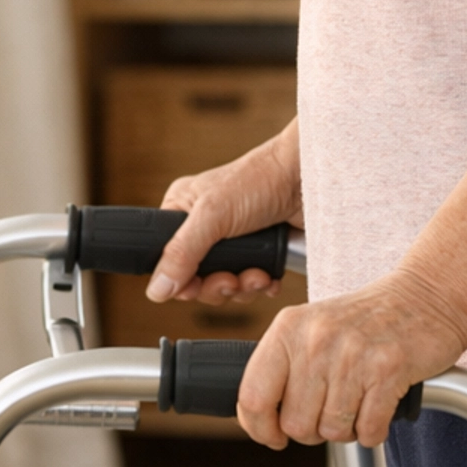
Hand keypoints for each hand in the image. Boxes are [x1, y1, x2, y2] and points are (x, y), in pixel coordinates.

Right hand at [147, 122, 301, 306]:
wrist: (309, 178)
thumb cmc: (260, 179)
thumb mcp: (213, 215)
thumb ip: (182, 252)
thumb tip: (156, 288)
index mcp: (182, 212)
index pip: (166, 259)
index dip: (181, 279)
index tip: (196, 285)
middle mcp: (205, 228)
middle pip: (197, 279)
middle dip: (218, 286)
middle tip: (232, 280)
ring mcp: (234, 241)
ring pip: (226, 286)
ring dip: (242, 287)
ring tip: (257, 274)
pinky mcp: (260, 252)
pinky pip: (251, 284)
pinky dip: (260, 285)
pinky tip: (268, 276)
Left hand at [237, 270, 466, 449]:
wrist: (426, 296)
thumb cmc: (368, 319)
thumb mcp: (313, 328)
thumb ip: (284, 367)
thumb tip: (260, 421)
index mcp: (289, 327)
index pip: (253, 396)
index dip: (259, 429)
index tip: (273, 436)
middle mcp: (316, 339)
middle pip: (295, 423)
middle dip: (313, 430)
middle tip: (332, 410)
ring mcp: (352, 354)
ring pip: (332, 430)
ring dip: (347, 428)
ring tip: (358, 402)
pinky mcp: (388, 370)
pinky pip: (368, 430)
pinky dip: (374, 430)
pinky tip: (379, 406)